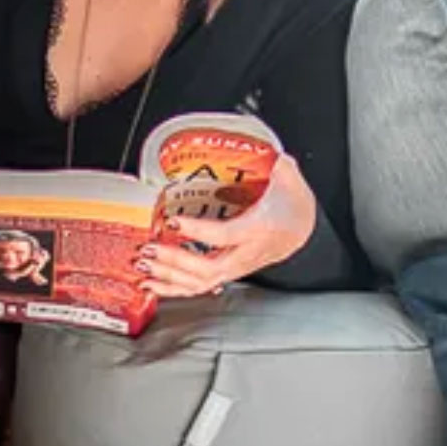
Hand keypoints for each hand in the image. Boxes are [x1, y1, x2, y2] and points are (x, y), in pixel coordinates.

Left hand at [137, 155, 318, 299]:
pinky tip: (154, 286)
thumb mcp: (290, 181)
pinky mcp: (227, 272)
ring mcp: (235, 267)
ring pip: (201, 282)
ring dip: (169, 277)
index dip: (198, 231)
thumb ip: (280, 166)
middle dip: (175, 261)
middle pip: (208, 267)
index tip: (173, 222)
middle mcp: (245, 254)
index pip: (225, 236)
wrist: (302, 230)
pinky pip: (199, 288)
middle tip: (150, 249)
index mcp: (257, 230)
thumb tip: (273, 156)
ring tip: (144, 267)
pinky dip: (173, 289)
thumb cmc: (291, 207)